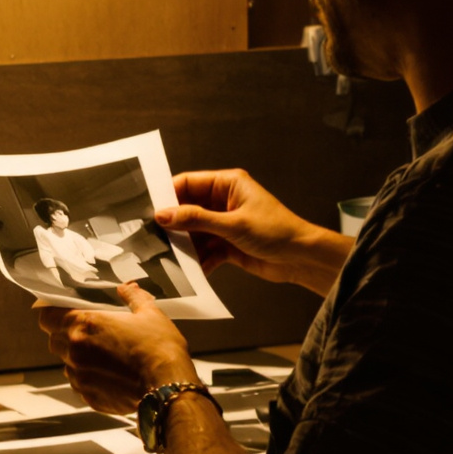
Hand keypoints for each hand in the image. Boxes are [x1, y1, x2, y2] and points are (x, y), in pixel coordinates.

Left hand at [34, 285, 194, 416]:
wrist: (168, 386)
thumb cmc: (159, 349)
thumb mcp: (149, 314)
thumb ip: (133, 297)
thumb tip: (127, 288)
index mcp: (84, 323)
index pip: (46, 315)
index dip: (51, 313)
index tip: (59, 313)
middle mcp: (75, 350)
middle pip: (54, 339)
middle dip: (66, 336)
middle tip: (90, 334)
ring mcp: (80, 375)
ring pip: (67, 363)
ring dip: (79, 359)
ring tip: (105, 357)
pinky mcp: (88, 396)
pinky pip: (80, 384)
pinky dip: (89, 379)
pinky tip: (110, 375)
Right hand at [160, 168, 351, 296]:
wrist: (303, 259)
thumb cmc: (277, 232)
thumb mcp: (233, 224)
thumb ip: (196, 219)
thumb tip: (163, 215)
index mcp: (228, 184)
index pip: (188, 183)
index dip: (168, 195)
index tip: (149, 210)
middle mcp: (224, 201)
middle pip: (188, 209)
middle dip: (174, 224)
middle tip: (153, 236)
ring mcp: (224, 223)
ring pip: (194, 232)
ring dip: (185, 245)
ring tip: (169, 257)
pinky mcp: (227, 244)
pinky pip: (205, 250)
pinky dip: (198, 260)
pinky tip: (191, 270)